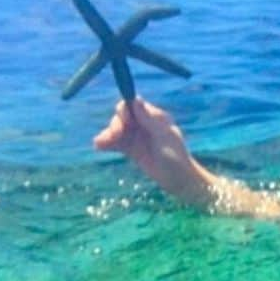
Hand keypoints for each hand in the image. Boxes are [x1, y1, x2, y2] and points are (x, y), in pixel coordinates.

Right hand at [94, 98, 214, 205]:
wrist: (179, 181)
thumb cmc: (176, 158)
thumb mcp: (164, 137)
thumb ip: (150, 119)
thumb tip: (136, 99)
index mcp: (154, 117)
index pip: (133, 105)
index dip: (124, 110)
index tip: (124, 121)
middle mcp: (144, 124)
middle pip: (122, 117)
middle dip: (115, 125)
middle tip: (115, 136)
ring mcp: (136, 136)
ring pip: (116, 129)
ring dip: (107, 135)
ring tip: (101, 144)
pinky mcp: (131, 149)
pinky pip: (115, 142)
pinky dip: (106, 143)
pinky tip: (100, 147)